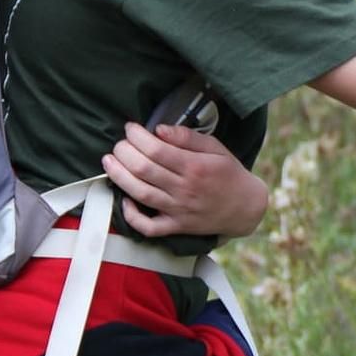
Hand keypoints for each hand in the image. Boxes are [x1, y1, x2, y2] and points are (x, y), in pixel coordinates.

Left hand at [102, 122, 268, 238]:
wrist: (246, 207)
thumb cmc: (229, 174)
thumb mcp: (216, 148)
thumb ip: (188, 137)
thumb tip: (158, 129)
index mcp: (195, 167)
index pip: (156, 149)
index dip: (137, 136)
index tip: (131, 128)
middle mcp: (184, 189)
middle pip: (143, 169)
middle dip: (124, 152)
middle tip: (119, 144)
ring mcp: (179, 210)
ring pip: (140, 194)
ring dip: (119, 176)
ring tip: (109, 162)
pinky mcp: (176, 227)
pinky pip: (149, 227)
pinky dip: (132, 216)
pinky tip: (124, 200)